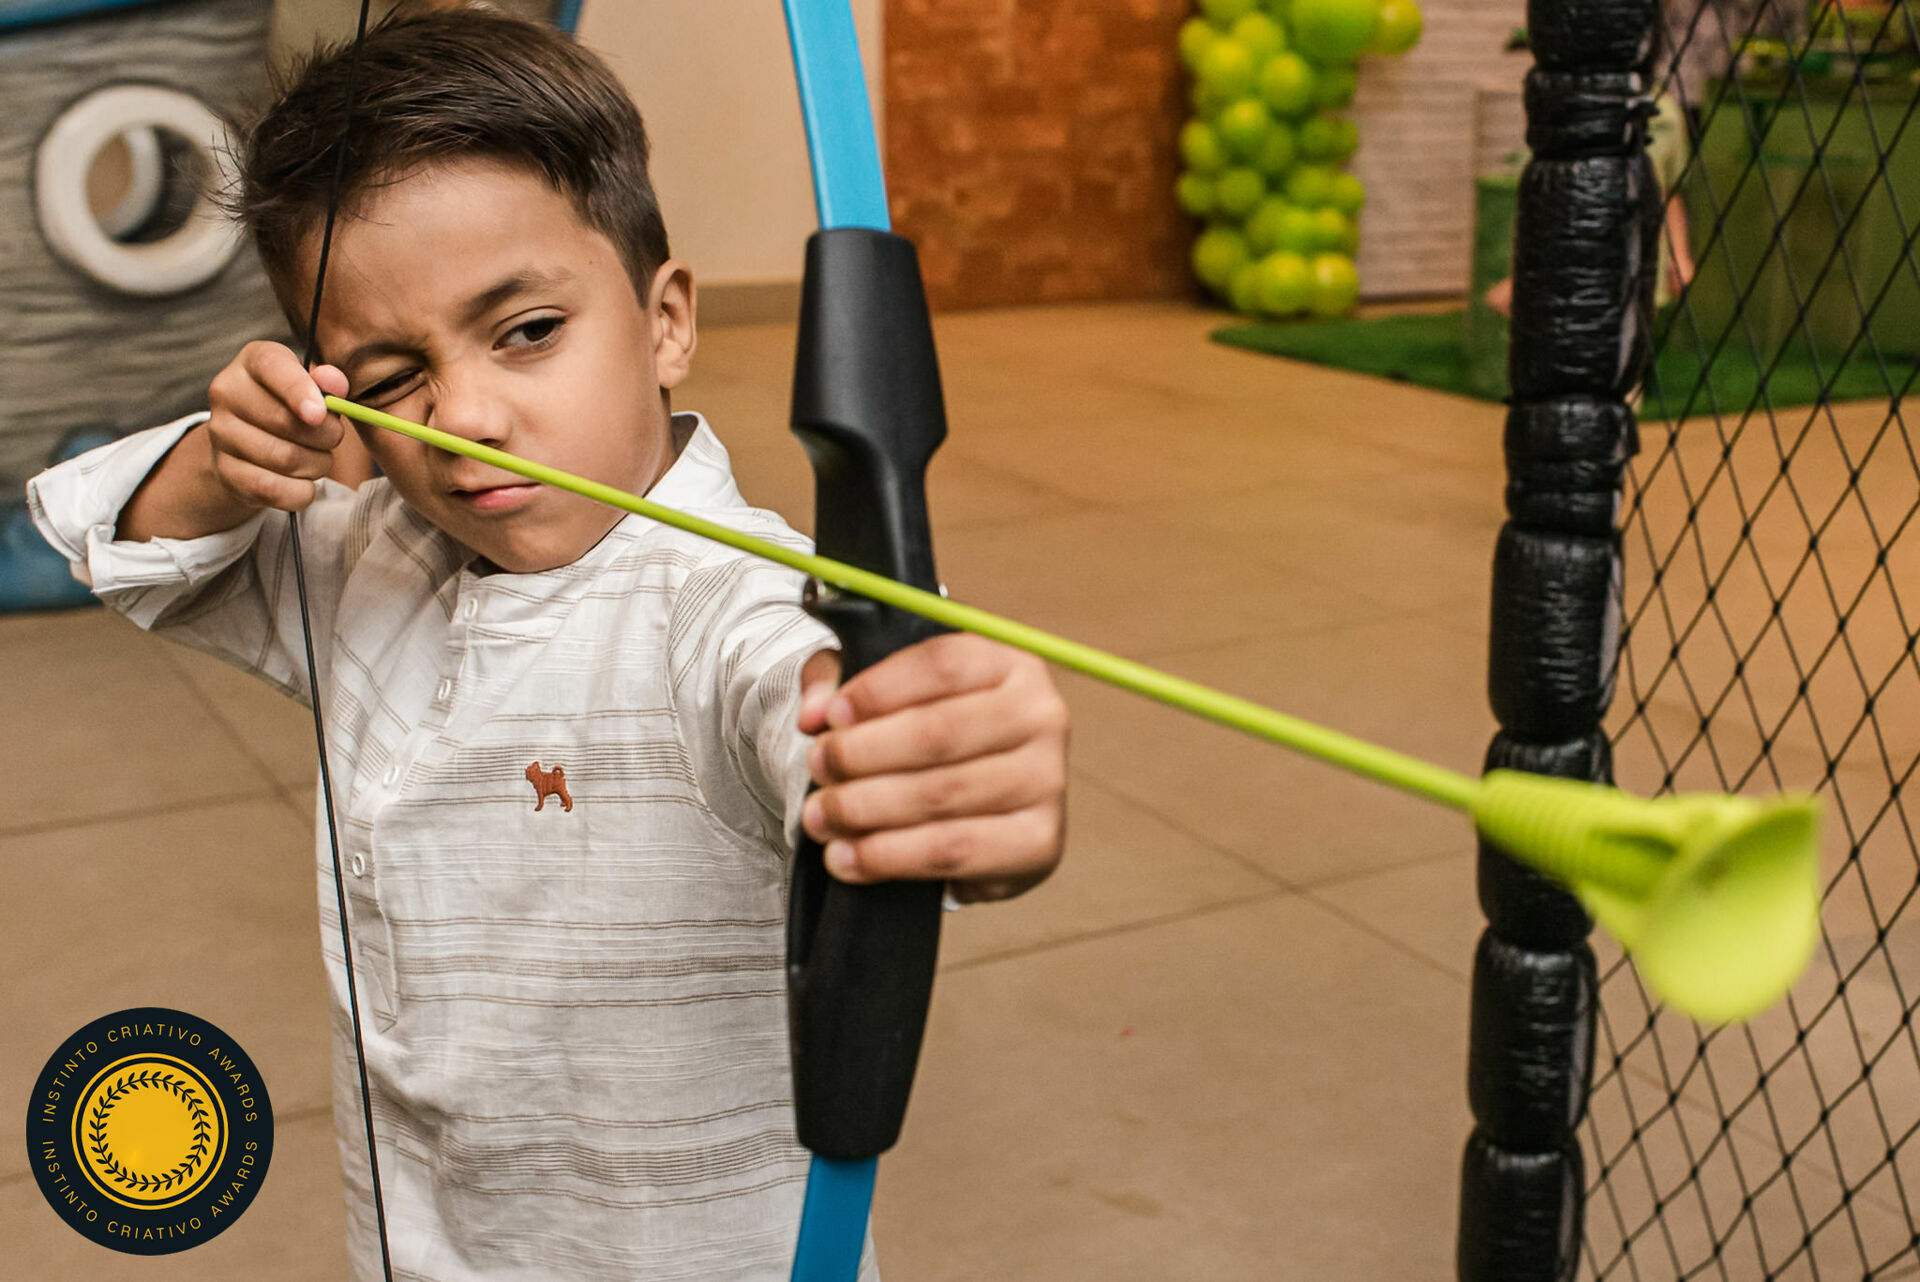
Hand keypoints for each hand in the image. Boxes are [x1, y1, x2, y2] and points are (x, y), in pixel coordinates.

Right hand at [205, 341, 349, 511]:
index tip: (320, 414)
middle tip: (333, 438)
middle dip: (327, 436)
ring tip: (318, 459)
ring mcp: (220, 432)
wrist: (249, 442)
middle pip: (287, 421)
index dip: (299, 392)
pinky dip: (300, 492)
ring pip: (285, 458)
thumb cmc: (291, 407)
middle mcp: (227, 392)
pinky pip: (271, 488)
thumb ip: (328, 383)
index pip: (273, 367)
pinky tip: (306, 484)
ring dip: (317, 465)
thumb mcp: (312, 387)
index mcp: (253, 361)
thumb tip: (335, 384)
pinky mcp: (225, 470)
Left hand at [797, 634, 1068, 902]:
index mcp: (1010, 664)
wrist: (982, 815)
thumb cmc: (931, 741)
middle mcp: (1042, 716)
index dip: (877, 690)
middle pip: (938, 732)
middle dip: (861, 754)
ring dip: (864, 810)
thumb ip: (839, 684)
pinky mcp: (1040, 843)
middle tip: (816, 770)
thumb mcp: (883, 694)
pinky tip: (849, 857)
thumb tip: (815, 712)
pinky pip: (952, 850)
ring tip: (819, 817)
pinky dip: (889, 857)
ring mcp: (1047, 781)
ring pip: (939, 795)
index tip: (828, 718)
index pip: (942, 663)